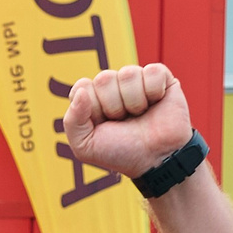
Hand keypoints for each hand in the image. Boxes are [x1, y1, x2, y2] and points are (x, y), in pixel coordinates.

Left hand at [60, 63, 192, 179]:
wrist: (156, 160)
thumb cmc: (121, 153)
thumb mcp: (86, 146)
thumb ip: (72, 121)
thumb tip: (81, 91)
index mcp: (92, 99)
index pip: (82, 86)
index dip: (93, 107)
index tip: (104, 124)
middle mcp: (113, 86)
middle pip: (104, 78)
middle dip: (113, 106)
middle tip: (124, 121)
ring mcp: (136, 80)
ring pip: (128, 74)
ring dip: (134, 102)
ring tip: (140, 115)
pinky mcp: (160, 77)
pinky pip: (152, 71)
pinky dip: (154, 91)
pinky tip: (156, 103)